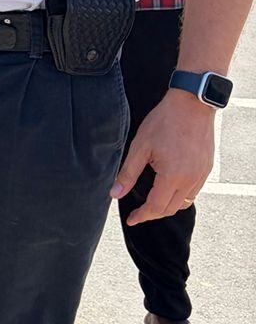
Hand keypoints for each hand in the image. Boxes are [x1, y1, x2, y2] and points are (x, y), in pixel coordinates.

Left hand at [111, 89, 215, 224]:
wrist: (192, 104)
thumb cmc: (165, 121)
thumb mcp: (140, 146)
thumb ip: (128, 173)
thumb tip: (115, 194)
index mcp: (173, 176)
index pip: (156, 206)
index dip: (142, 215)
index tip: (132, 220)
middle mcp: (190, 179)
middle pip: (170, 208)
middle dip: (153, 214)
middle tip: (139, 213)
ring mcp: (201, 174)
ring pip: (184, 202)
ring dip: (167, 206)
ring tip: (153, 203)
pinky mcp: (207, 168)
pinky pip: (194, 191)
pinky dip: (180, 196)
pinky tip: (169, 189)